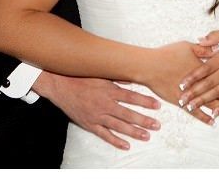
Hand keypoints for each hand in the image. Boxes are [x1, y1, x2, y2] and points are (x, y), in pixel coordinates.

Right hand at [39, 73, 160, 150]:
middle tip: (157, 125)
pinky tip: (126, 145)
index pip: (132, 97)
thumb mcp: (101, 73)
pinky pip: (104, 134)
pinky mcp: (89, 124)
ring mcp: (97, 115)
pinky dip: (115, 141)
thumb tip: (134, 79)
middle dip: (144, 120)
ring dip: (134, 132)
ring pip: (119, 126)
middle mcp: (104, 104)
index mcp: (109, 90)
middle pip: (128, 114)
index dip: (146, 102)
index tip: (158, 105)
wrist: (60, 85)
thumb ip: (118, 78)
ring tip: (147, 136)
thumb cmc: (81, 77)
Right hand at [141, 41, 214, 125]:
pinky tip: (213, 121)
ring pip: (211, 103)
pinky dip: (205, 117)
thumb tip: (216, 49)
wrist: (149, 66)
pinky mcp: (181, 101)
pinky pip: (195, 112)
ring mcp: (190, 93)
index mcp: (203, 67)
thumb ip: (203, 48)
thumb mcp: (187, 46)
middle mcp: (199, 82)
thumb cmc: (167, 54)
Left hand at [178, 30, 218, 117]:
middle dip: (193, 93)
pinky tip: (215, 113)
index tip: (181, 84)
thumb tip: (198, 40)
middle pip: (208, 83)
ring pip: (217, 93)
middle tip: (181, 101)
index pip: (204, 69)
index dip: (192, 77)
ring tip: (191, 107)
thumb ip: (214, 37)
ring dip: (204, 101)